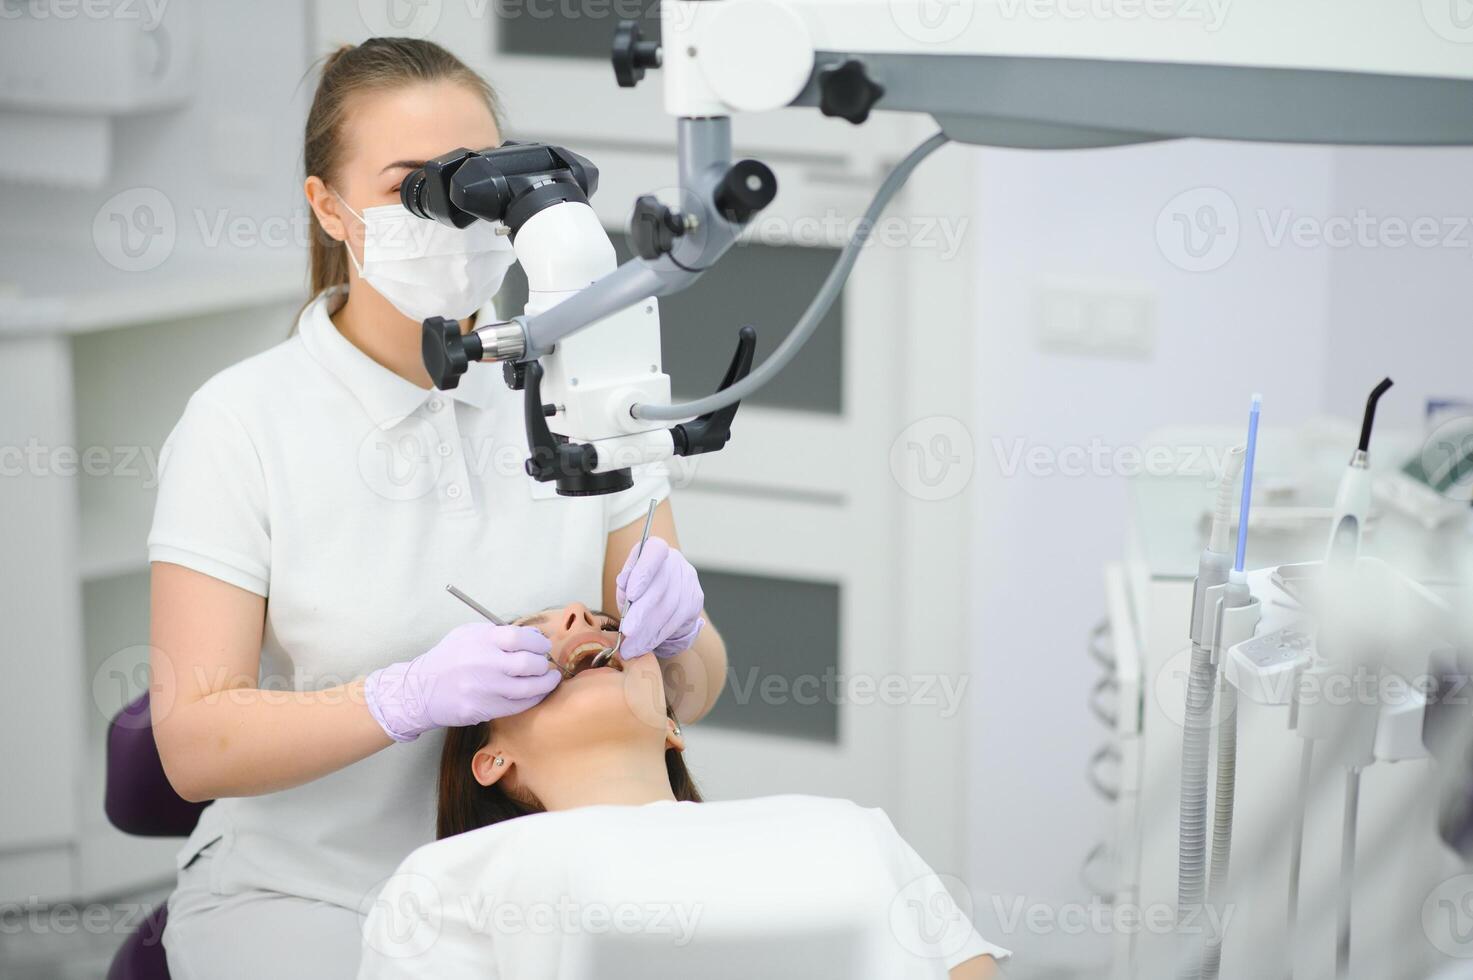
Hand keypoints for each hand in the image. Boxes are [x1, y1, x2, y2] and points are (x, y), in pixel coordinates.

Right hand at [364, 623, 556, 741]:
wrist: (421, 690)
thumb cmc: (449, 658)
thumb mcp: (468, 634)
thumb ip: (499, 633)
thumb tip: (533, 635)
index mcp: (481, 640)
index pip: (520, 637)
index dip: (538, 641)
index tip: (542, 645)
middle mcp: (484, 664)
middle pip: (528, 664)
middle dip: (543, 663)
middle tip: (545, 663)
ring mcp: (485, 689)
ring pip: (529, 688)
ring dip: (545, 683)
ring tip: (550, 678)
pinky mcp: (484, 709)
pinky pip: (519, 706)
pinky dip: (533, 699)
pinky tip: (536, 693)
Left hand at [616, 537, 704, 659]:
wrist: (661, 596)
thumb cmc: (638, 587)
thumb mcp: (626, 582)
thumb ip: (625, 582)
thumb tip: (624, 581)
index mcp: (655, 549)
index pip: (654, 553)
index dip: (644, 573)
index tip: (631, 594)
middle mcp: (675, 562)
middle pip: (661, 588)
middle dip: (642, 613)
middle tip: (628, 632)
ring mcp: (689, 580)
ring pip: (670, 609)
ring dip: (649, 631)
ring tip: (632, 647)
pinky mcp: (695, 599)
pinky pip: (677, 621)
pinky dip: (659, 635)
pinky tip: (646, 644)